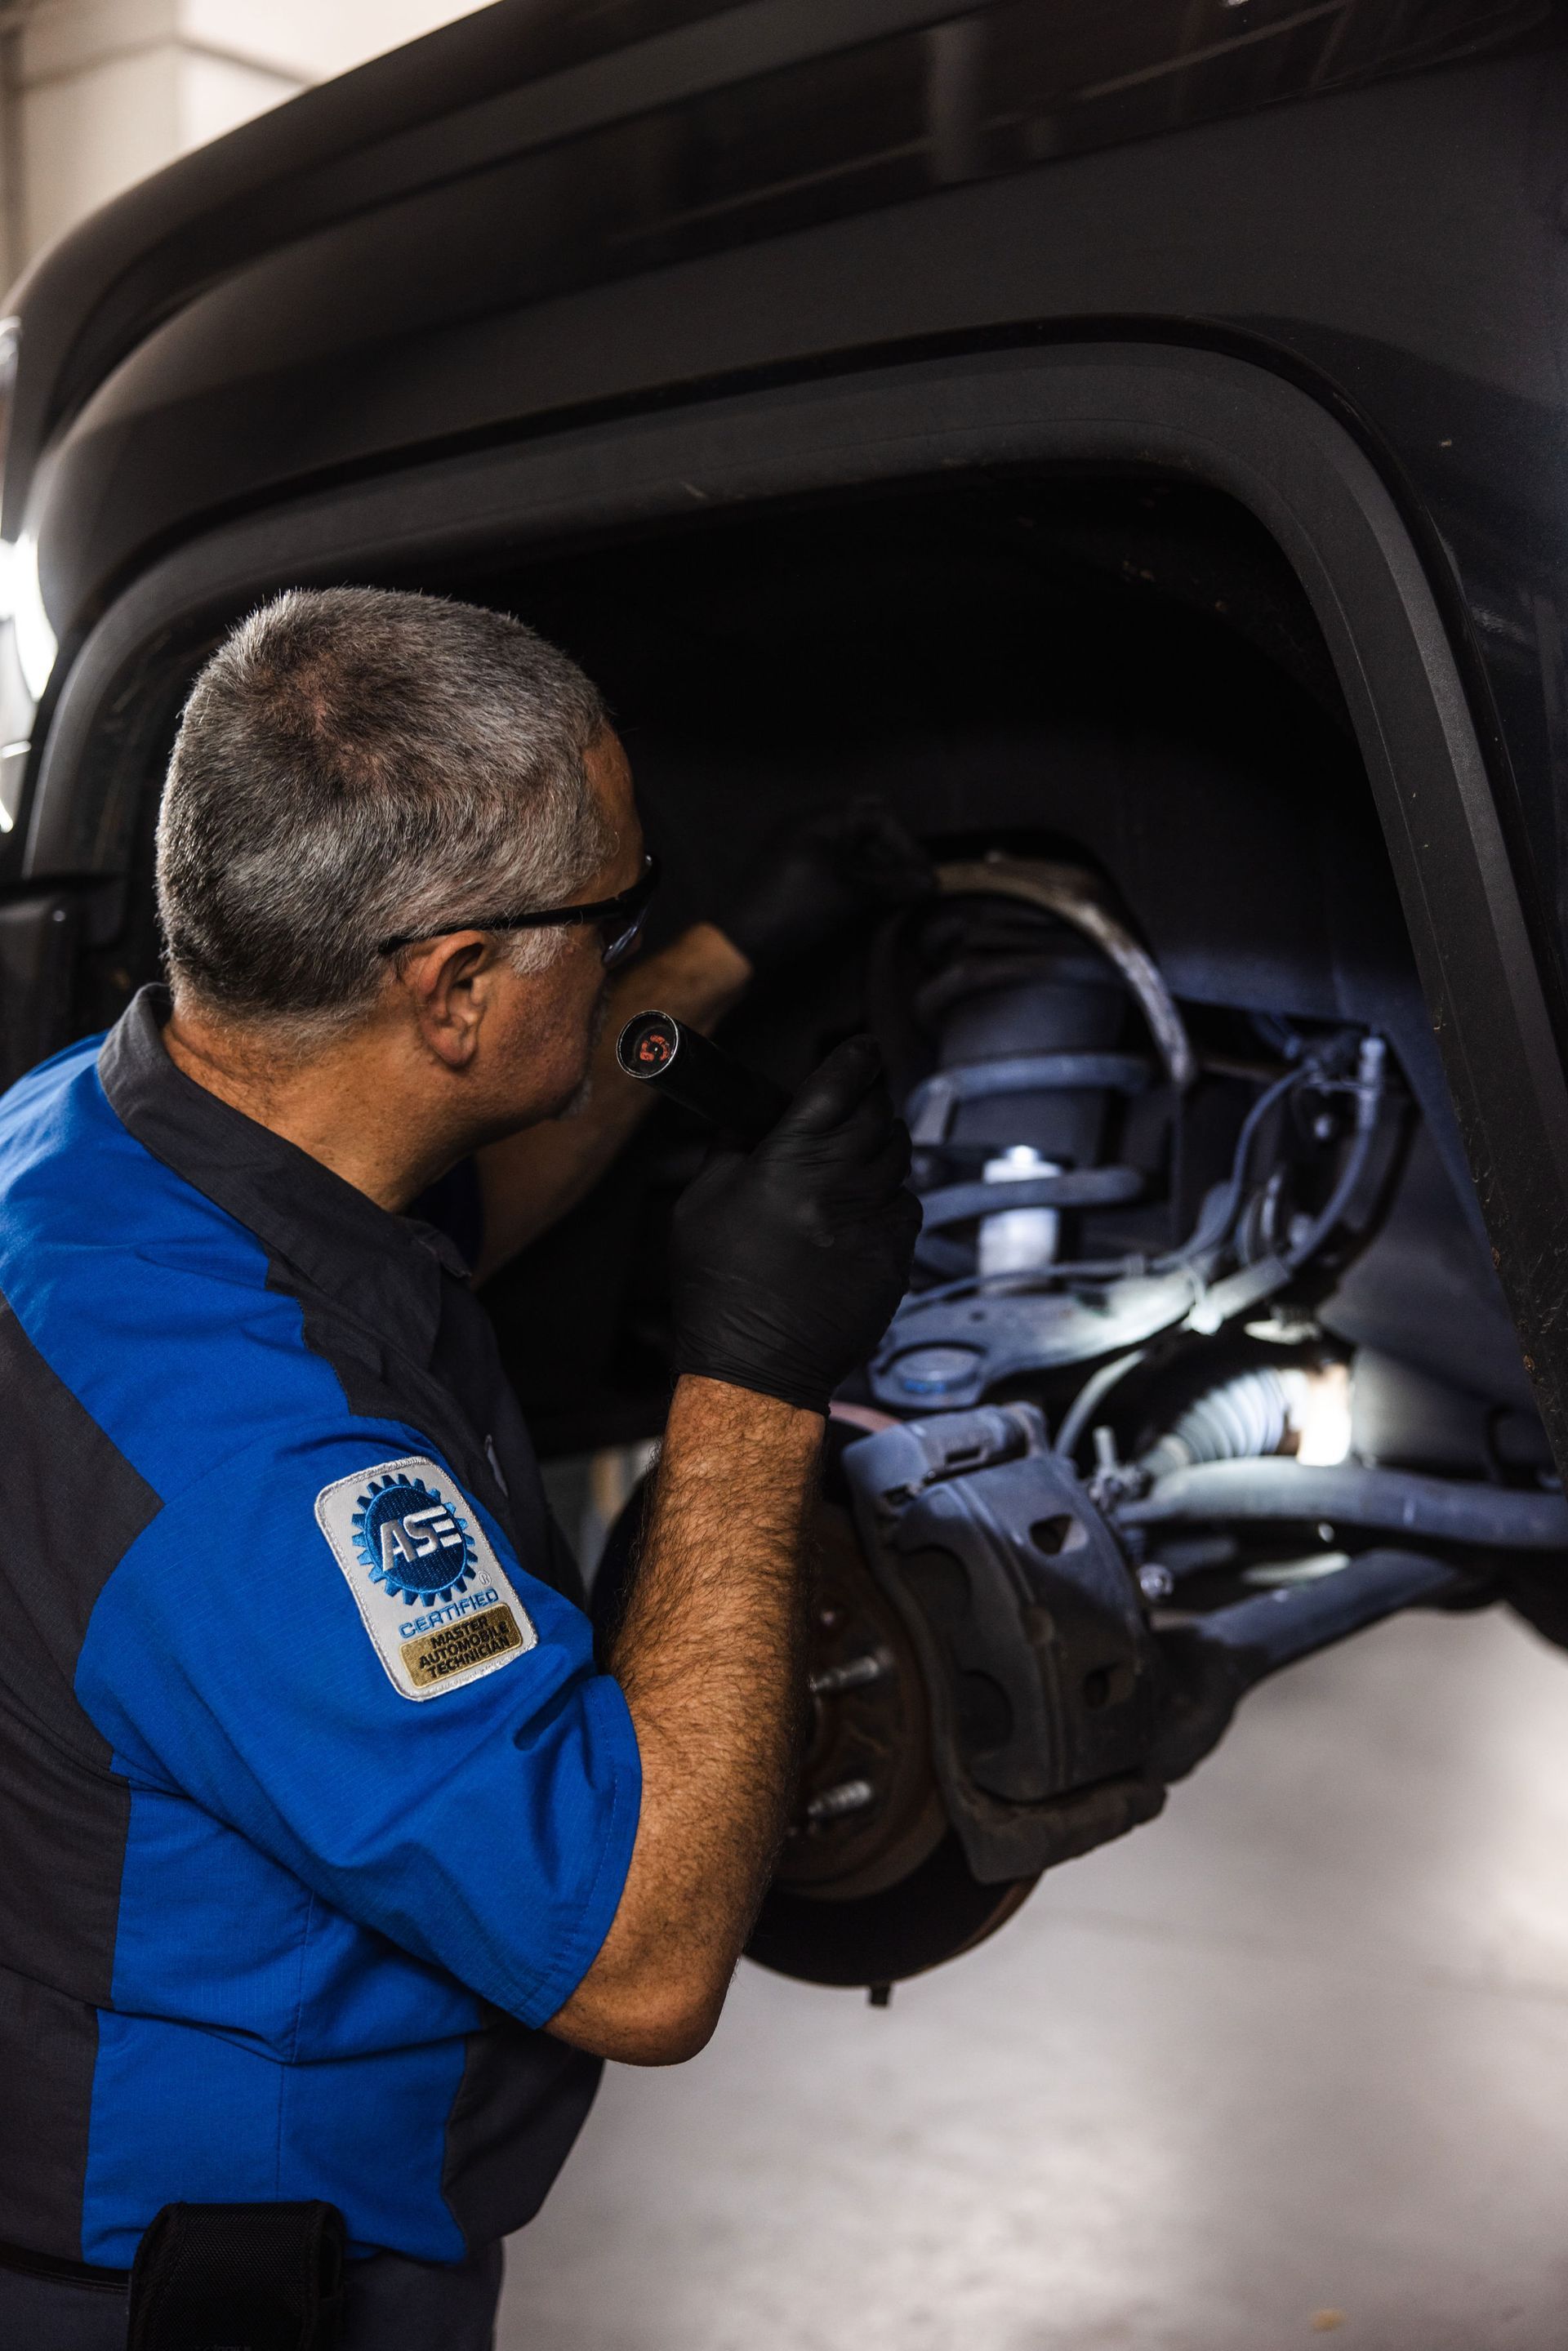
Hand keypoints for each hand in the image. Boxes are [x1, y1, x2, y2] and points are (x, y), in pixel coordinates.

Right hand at [669, 1038, 921, 1413]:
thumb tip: (749, 1119)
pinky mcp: (897, 1257)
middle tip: (855, 1104)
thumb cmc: (716, 1286)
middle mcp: (841, 1182)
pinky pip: (907, 1208)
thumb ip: (730, 1151)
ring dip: (880, 1150)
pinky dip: (889, 1200)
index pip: (840, 1081)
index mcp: (790, 1159)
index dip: (855, 1057)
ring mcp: (876, 1221)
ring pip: (899, 1159)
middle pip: (879, 1113)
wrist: (756, 1365)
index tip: (861, 1049)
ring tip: (852, 1163)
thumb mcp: (700, 1206)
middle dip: (869, 1101)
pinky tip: (860, 1215)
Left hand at [722, 798, 934, 977]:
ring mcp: (803, 850)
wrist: (742, 942)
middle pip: (867, 827)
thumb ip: (892, 883)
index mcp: (821, 818)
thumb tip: (931, 883)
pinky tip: (874, 900)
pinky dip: (861, 879)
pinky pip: (839, 866)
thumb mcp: (850, 893)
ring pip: (854, 848)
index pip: (879, 815)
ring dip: (879, 868)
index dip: (907, 844)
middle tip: (913, 880)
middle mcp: (812, 826)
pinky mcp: (799, 875)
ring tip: (899, 895)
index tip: (925, 878)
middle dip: (894, 851)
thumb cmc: (797, 907)